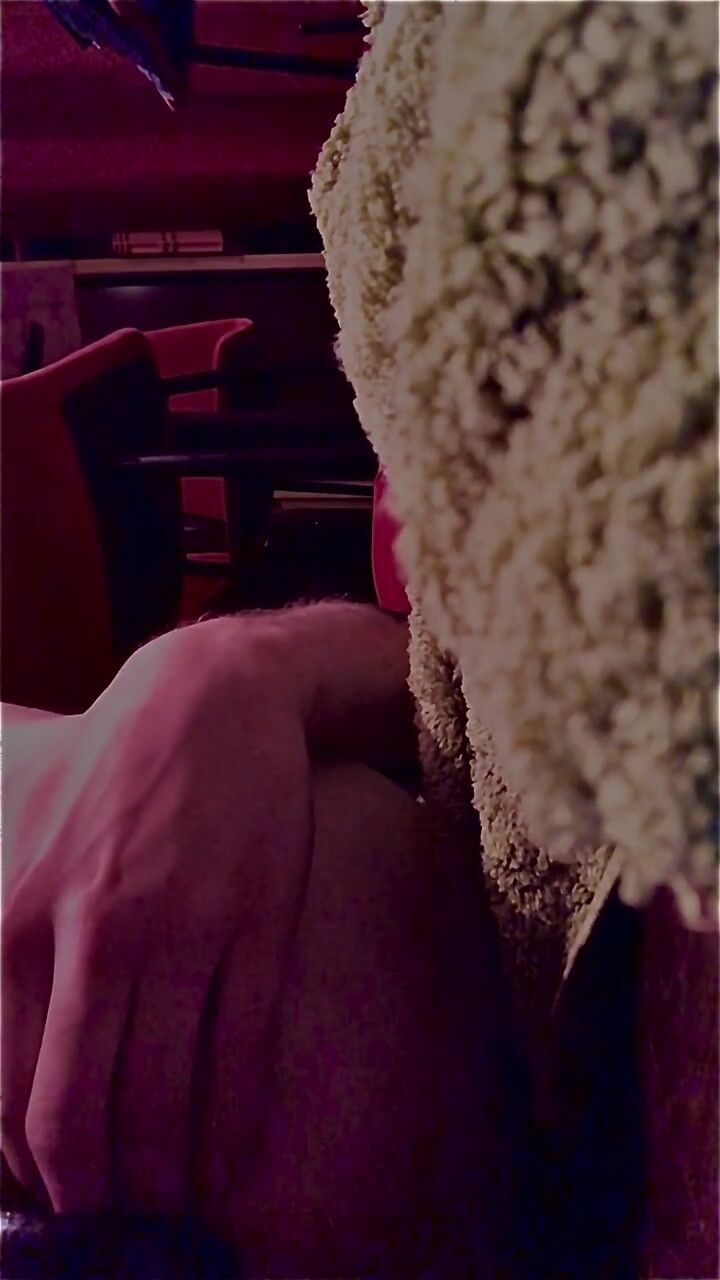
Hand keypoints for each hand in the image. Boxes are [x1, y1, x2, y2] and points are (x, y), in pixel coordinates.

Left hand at [1, 618, 313, 1213]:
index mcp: (19, 917)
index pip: (8, 1094)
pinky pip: (242, 1054)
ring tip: (170, 1201)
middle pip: (80, 1115)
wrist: (215, 696)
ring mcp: (184, 930)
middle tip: (111, 1216)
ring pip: (165, 1099)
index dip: (31, 1170)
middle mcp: (94, 933)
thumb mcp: (10, 820)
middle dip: (94, 1194)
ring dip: (165, 1175)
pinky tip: (232, 1158)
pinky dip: (234, 1126)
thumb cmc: (106, 764)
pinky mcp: (258, 923)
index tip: (56, 1195)